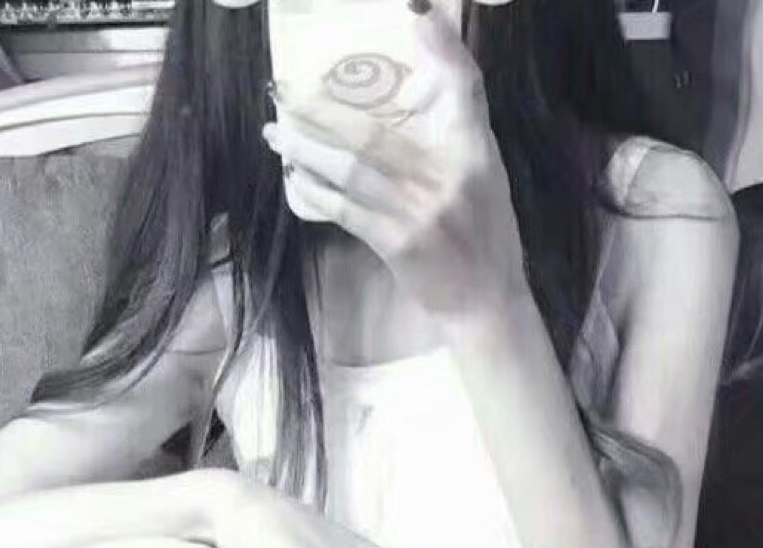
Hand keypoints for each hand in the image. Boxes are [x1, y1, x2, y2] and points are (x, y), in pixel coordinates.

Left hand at [261, 4, 529, 327]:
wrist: (487, 304)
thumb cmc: (484, 235)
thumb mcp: (483, 173)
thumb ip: (456, 127)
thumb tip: (414, 85)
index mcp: (475, 151)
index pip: (463, 87)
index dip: (444, 49)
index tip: (418, 14)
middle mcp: (448, 176)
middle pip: (374, 132)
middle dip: (322, 111)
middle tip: (284, 92)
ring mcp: (420, 212)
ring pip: (351, 169)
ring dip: (306, 149)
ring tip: (275, 133)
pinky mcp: (399, 244)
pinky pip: (346, 210)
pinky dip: (317, 193)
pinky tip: (295, 179)